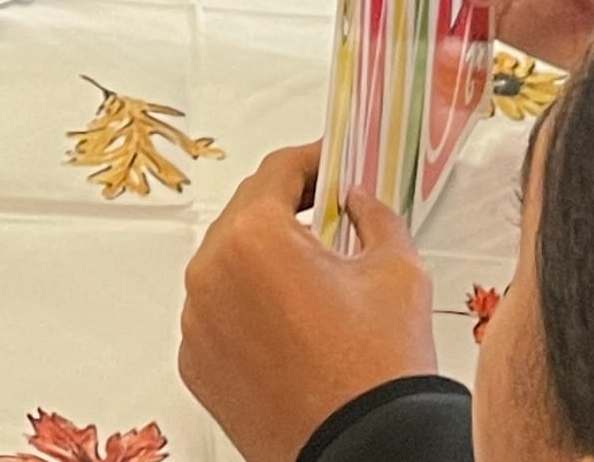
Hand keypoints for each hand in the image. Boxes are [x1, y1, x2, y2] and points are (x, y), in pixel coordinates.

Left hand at [176, 145, 437, 461]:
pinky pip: (217, 313)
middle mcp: (211, 275)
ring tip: (313, 273)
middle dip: (288, 207)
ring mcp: (197, 323)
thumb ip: (375, 217)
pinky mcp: (197, 363)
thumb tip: (359, 204)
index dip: (312, 160)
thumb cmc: (375, 374)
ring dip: (264, 257)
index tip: (329, 163)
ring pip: (227, 264)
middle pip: (246, 213)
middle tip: (328, 209)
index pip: (277, 171)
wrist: (362, 450)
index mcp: (254, 238)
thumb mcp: (396, 271)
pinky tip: (290, 319)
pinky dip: (246, 305)